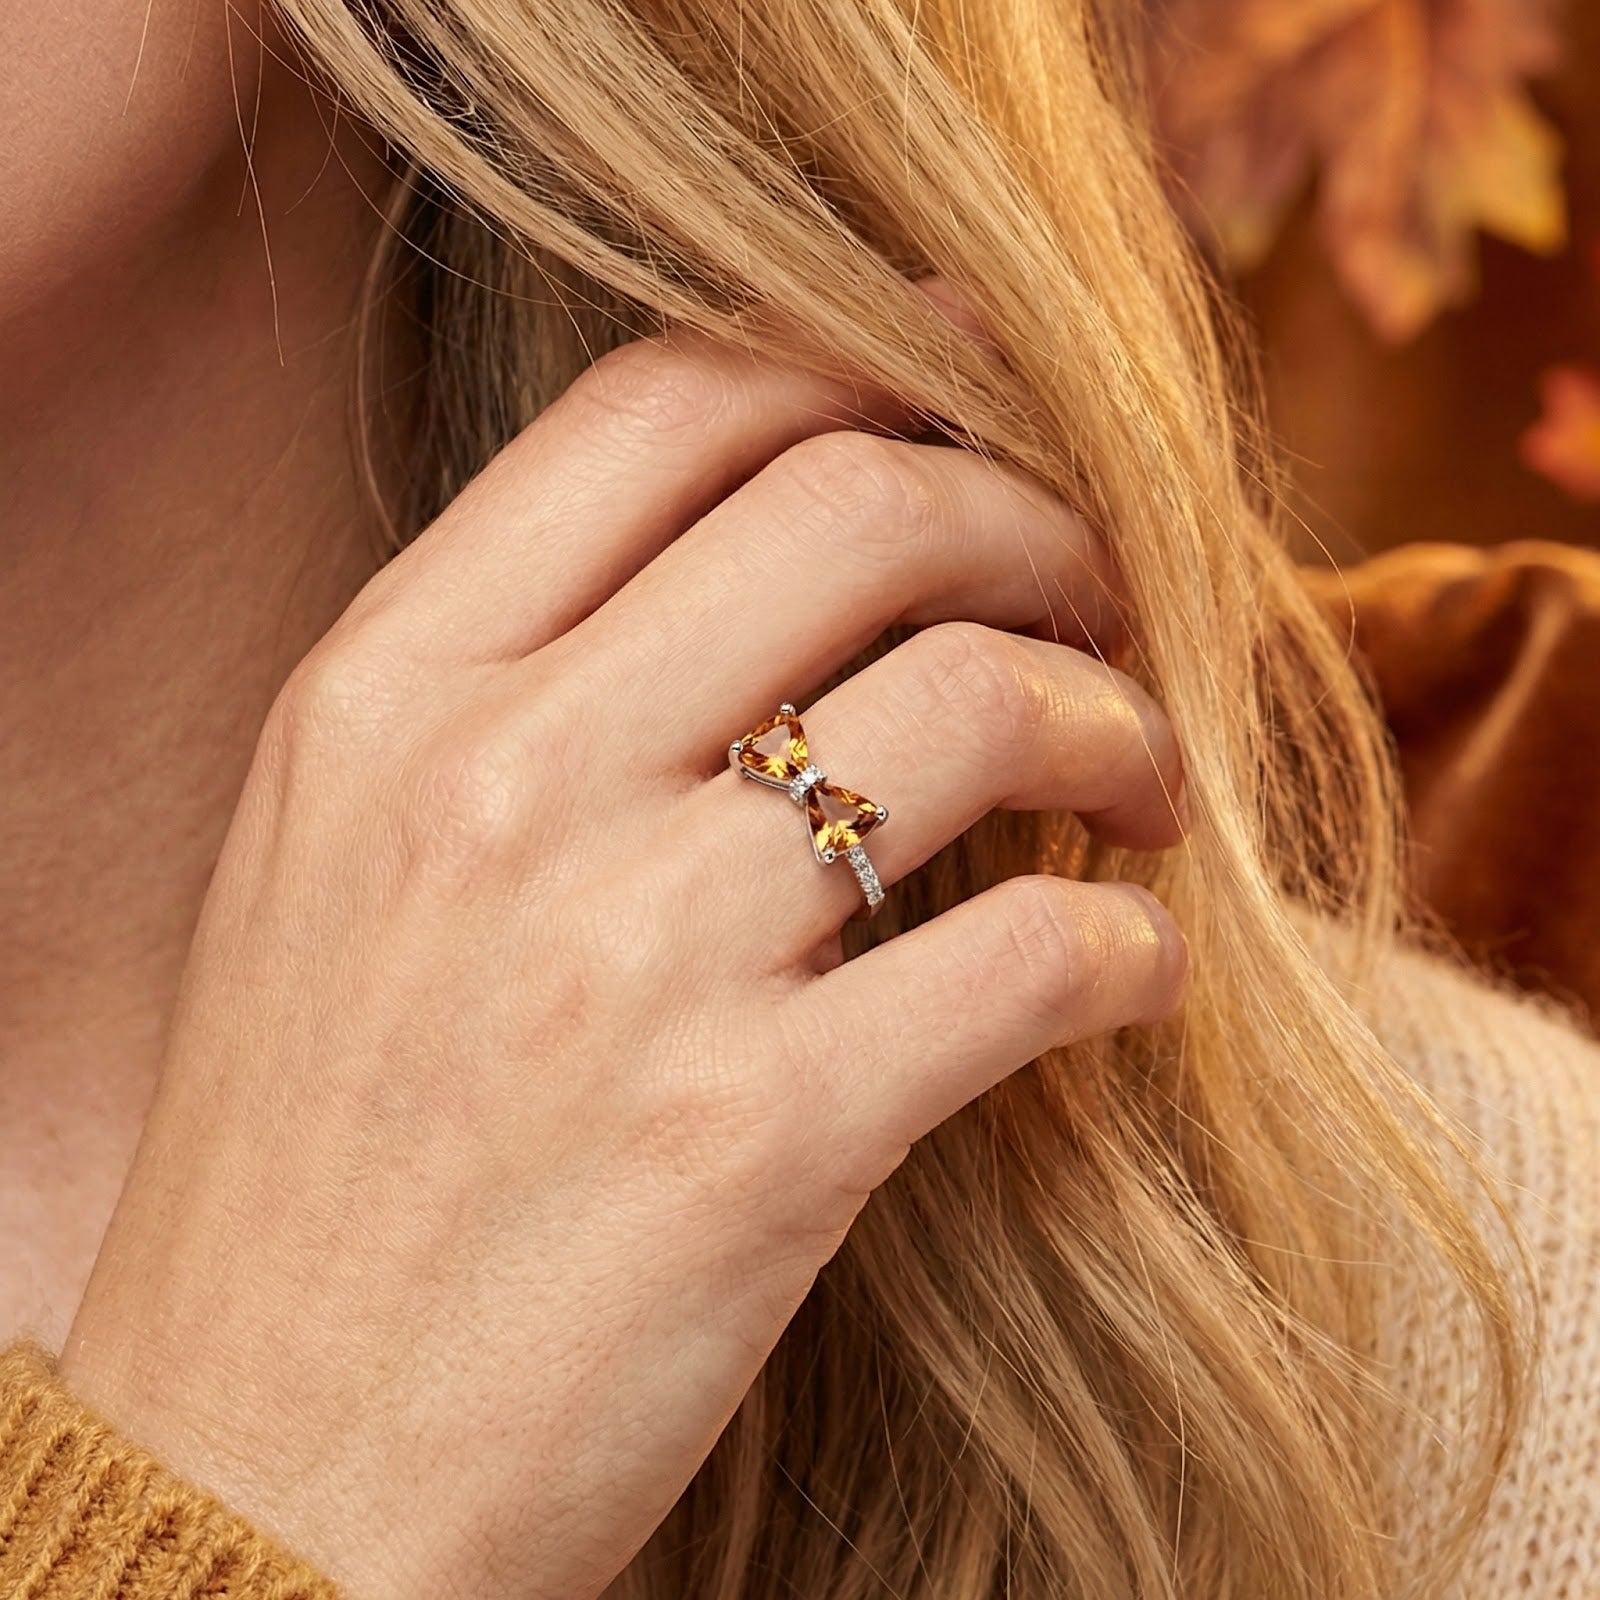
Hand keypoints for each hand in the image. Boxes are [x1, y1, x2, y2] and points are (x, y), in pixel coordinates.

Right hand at [59, 279, 1188, 1599]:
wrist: (258, 1465)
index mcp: (390, 687)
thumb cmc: (316, 1160)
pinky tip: (1131, 974)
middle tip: (1103, 595)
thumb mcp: (350, 861)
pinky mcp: (754, 1137)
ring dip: (1115, 725)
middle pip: (861, 506)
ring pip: (977, 703)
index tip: (983, 402)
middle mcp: (501, 779)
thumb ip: (531, 693)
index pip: (672, 401)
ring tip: (1139, 789)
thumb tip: (773, 587)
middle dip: (1037, 521)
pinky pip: (1034, 958)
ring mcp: (629, 953)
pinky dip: (1132, 949)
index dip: (870, 361)